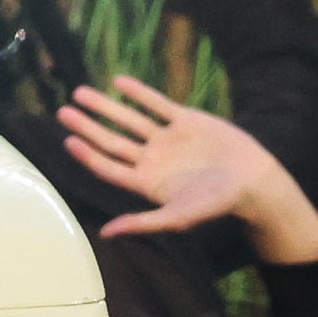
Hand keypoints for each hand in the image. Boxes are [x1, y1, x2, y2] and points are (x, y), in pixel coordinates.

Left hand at [58, 76, 317, 264]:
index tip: (66, 140)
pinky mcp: (185, 121)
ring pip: (129, 120)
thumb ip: (142, 223)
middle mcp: (153, 159)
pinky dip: (138, 93)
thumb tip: (105, 234)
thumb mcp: (177, 217)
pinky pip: (157, 104)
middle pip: (112, 141)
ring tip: (80, 92)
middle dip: (87, 126)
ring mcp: (167, 139)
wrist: (254, 181)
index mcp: (147, 183)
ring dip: (105, 106)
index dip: (87, 154)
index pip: (109, 167)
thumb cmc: (217, 203)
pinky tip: (119, 82)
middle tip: (63, 111)